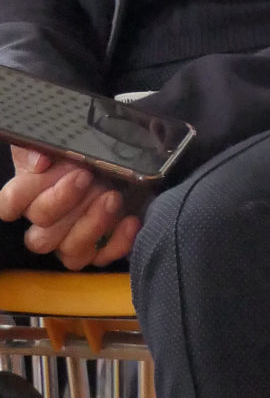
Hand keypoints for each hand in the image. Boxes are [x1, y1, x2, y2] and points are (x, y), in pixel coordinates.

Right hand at [0, 146, 140, 268]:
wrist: (120, 167)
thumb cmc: (83, 154)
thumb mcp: (63, 140)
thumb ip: (43, 145)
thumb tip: (39, 161)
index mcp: (29, 196)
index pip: (9, 206)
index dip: (19, 197)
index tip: (47, 167)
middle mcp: (46, 226)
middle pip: (39, 237)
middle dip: (64, 204)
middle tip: (87, 177)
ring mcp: (71, 242)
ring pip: (70, 252)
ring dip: (93, 224)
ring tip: (112, 198)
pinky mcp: (99, 250)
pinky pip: (104, 257)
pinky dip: (118, 241)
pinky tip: (130, 220)